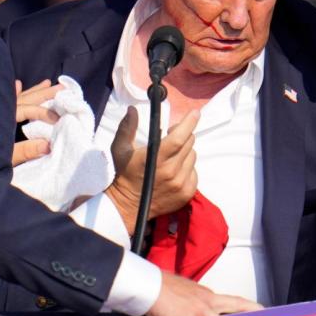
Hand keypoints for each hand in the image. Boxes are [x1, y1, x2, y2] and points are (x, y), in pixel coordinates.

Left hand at [11, 79, 61, 165]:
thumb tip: (48, 145)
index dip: (43, 112)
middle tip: (61, 87)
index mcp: (1, 120)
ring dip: (33, 91)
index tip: (58, 117)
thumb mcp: (6, 160)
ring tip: (46, 82)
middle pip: (24, 99)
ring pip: (17, 98)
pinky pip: (6, 102)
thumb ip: (25, 151)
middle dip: (43, 93)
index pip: (26, 109)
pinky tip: (18, 85)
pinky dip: (14, 93)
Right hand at [105, 108, 198, 234]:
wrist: (129, 205)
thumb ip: (127, 128)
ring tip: (172, 156)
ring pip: (193, 156)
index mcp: (156, 159)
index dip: (189, 123)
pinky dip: (188, 167)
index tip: (195, 113)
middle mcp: (171, 171)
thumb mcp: (120, 149)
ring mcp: (180, 184)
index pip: (179, 138)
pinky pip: (195, 172)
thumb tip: (133, 110)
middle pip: (189, 143)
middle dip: (183, 135)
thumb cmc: (124, 174)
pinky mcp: (187, 193)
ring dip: (185, 151)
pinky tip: (175, 170)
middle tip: (171, 137)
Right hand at [145, 271, 261, 315]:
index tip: (259, 312)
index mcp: (207, 293)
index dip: (246, 307)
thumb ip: (191, 298)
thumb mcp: (182, 289)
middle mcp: (209, 300)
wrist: (148, 286)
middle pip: (238, 310)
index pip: (231, 301)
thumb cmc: (159, 287)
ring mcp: (202, 311)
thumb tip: (191, 306)